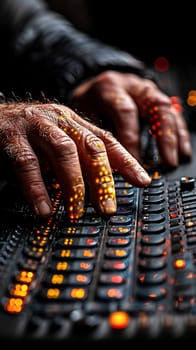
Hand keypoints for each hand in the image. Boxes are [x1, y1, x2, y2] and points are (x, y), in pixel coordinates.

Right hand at [0, 102, 150, 217]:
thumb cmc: (30, 136)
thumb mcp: (59, 143)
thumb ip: (78, 160)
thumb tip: (102, 187)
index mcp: (74, 122)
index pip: (106, 141)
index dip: (126, 161)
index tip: (143, 182)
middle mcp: (60, 120)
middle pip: (90, 147)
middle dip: (102, 179)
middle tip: (107, 208)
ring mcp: (36, 126)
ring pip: (64, 152)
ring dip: (74, 185)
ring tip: (77, 212)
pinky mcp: (12, 136)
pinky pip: (28, 163)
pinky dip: (37, 188)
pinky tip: (43, 209)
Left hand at [71, 71, 191, 166]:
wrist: (93, 88)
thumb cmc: (87, 105)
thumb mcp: (81, 117)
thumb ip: (93, 136)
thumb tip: (102, 167)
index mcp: (109, 88)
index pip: (125, 112)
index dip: (130, 138)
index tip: (134, 163)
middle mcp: (132, 86)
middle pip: (155, 107)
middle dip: (163, 137)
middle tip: (166, 162)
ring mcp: (147, 91)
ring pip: (167, 110)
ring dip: (174, 137)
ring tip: (175, 159)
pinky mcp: (156, 99)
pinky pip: (173, 115)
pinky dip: (179, 134)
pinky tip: (182, 150)